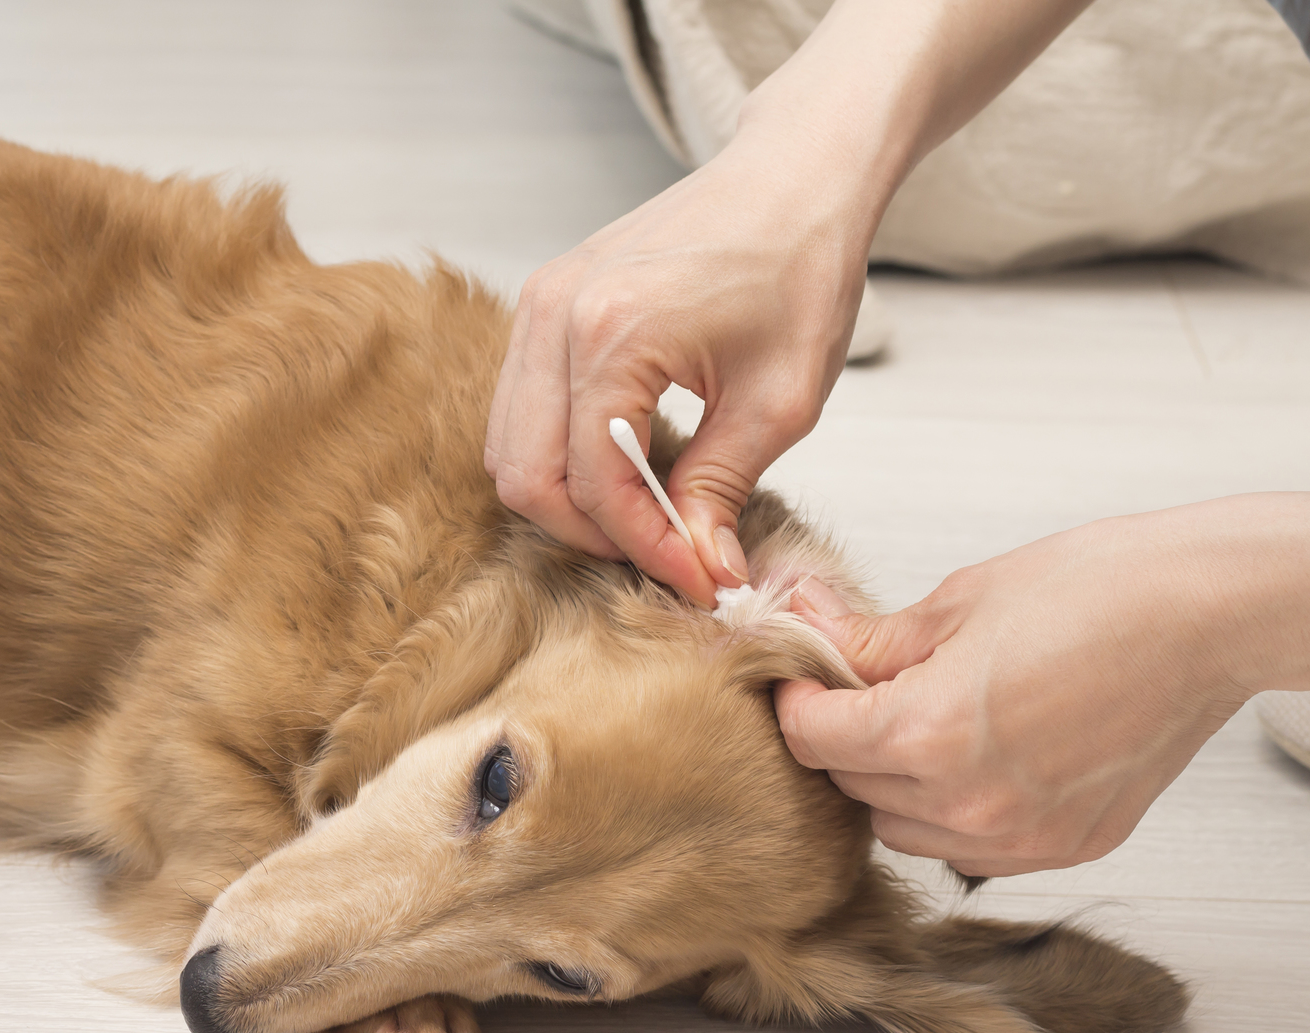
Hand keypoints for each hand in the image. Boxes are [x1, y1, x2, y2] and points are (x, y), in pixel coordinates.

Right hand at [483, 0, 1104, 606]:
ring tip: (648, 518)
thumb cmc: (799, 266)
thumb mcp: (782, 399)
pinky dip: (560, 455)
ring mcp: (538, 305)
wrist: (794, 176)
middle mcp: (555, 315)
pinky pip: (518, 410)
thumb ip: (723, 489)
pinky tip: (627, 465)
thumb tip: (701, 570)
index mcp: (613, 331)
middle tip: (667, 557)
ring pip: (509, 449)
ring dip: (570, 500)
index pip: (596, 482)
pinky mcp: (542, 304)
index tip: (699, 580)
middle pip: (526, 476)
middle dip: (594, 534)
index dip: (646, 547)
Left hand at [774, 495, 1309, 876]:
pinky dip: (952, 814)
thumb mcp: (958, 604)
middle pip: (851, 788)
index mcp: (926, 735)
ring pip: (903, 830)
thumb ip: (869, 637)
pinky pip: (969, 850)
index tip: (800, 678)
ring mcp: (1020, 837)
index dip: (794, 702)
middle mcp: (968, 804)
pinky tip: (974, 760)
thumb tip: (801, 623)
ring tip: (920, 723)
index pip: (810, 740)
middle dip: (841, 738)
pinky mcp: (1064, 848)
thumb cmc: (1097, 592)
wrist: (1209, 617)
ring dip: (891, 785)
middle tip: (857, 690)